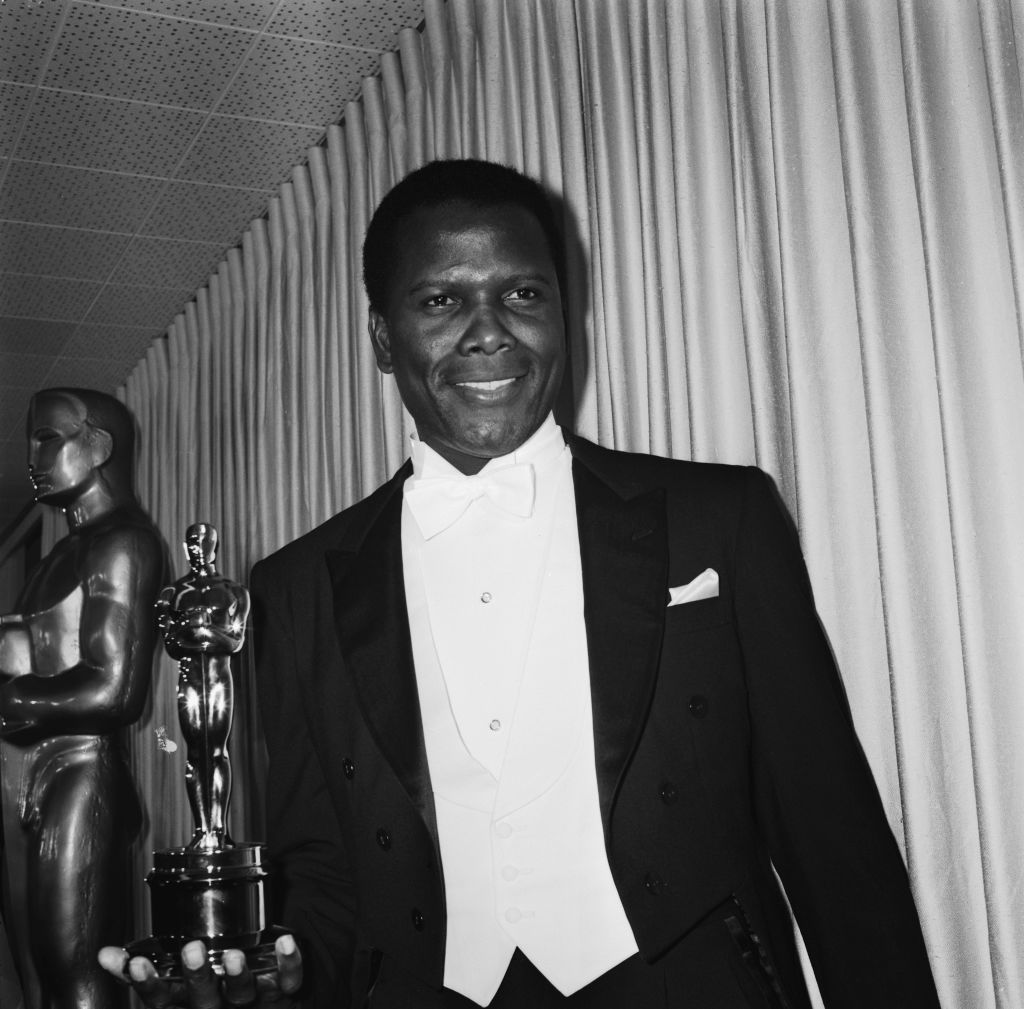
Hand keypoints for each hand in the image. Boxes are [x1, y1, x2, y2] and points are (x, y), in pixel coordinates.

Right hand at [98, 935, 302, 1007]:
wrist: (272, 1008)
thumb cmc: (214, 991)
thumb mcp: (176, 984)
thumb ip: (143, 969)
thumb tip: (106, 954)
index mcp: (189, 1003)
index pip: (163, 1000)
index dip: (149, 984)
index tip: (136, 962)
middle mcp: (218, 1006)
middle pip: (204, 998)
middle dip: (197, 976)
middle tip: (190, 951)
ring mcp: (253, 1001)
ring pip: (243, 992)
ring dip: (239, 974)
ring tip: (235, 955)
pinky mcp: (285, 993)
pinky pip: (289, 979)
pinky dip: (289, 962)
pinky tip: (285, 942)